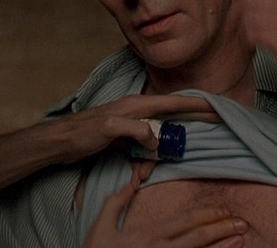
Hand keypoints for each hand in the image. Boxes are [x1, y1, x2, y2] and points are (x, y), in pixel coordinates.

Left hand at [43, 93, 218, 164]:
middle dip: (186, 127)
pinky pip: (143, 149)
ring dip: (157, 155)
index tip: (217, 107)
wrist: (59, 142)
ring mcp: (131, 125)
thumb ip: (136, 129)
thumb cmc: (81, 132)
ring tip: (143, 173)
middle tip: (207, 130)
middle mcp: (137, 111)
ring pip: (157, 138)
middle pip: (171, 117)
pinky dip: (143, 161)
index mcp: (137, 104)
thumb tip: (157, 139)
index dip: (197, 104)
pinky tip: (136, 174)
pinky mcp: (124, 138)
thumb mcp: (110, 128)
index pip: (174, 102)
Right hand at [84, 163, 246, 247]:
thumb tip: (132, 180)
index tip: (224, 211)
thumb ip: (117, 201)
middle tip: (243, 223)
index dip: (207, 216)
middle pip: (196, 238)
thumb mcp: (101, 226)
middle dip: (222, 230)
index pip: (184, 223)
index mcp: (147, 234)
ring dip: (220, 247)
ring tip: (240, 239)